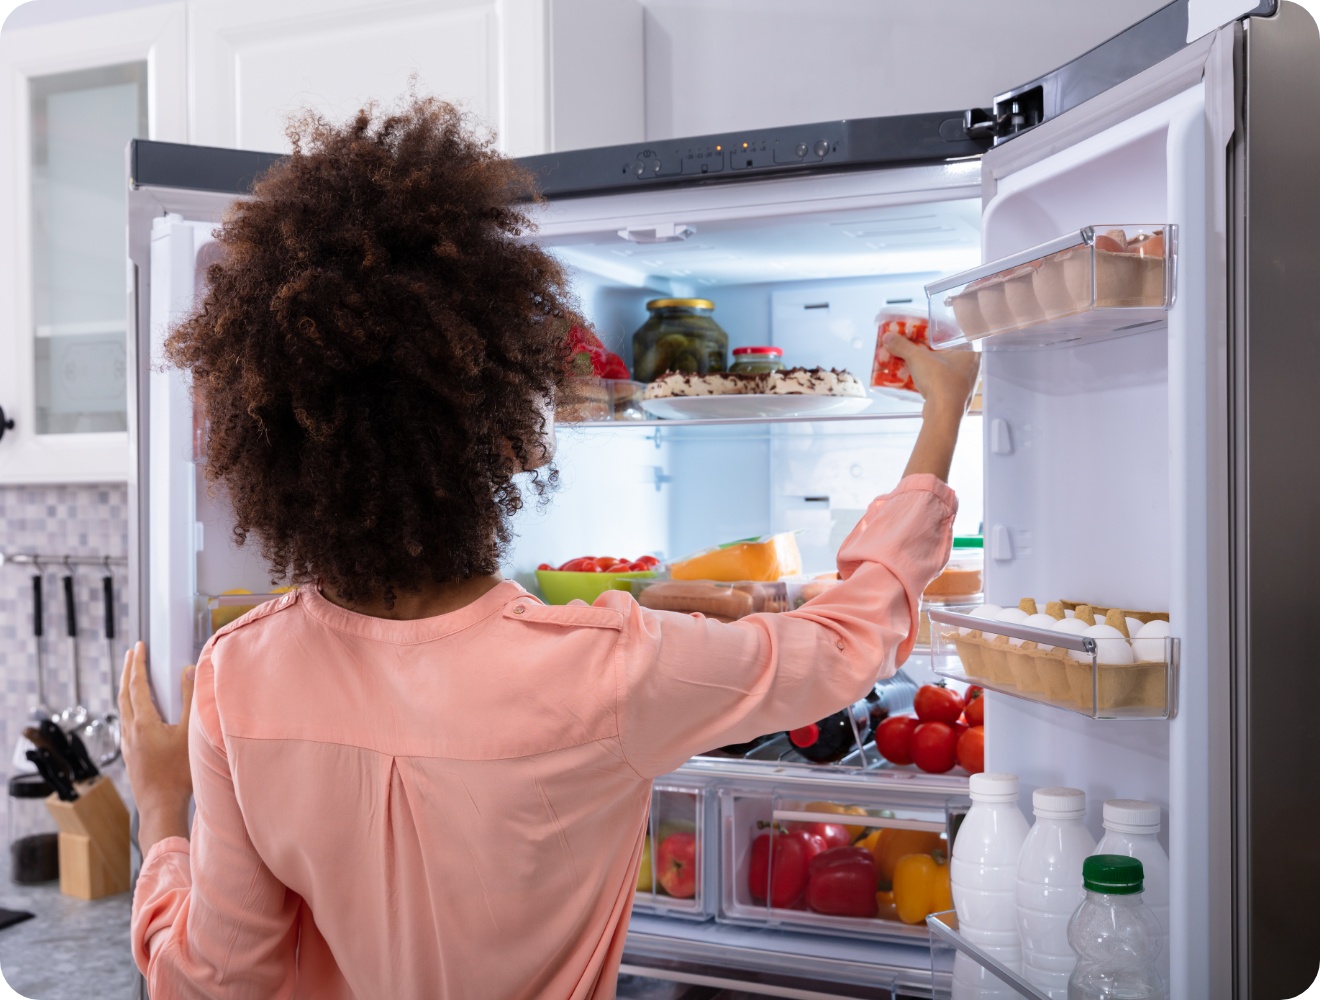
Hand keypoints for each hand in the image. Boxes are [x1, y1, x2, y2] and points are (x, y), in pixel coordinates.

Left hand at [119, 641, 194, 850]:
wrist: (160, 807)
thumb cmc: (178, 773)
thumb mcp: (189, 732)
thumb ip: (188, 699)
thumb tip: (188, 670)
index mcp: (143, 722)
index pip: (137, 684)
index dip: (138, 663)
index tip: (139, 646)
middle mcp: (130, 730)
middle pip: (124, 694)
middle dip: (127, 671)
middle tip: (132, 654)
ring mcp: (128, 744)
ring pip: (122, 709)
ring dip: (127, 689)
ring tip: (132, 677)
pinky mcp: (131, 754)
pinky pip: (126, 721)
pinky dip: (129, 706)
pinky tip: (138, 711)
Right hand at [883, 337, 980, 482]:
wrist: (943, 415)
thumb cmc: (939, 381)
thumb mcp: (918, 358)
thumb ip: (903, 346)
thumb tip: (887, 337)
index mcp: (970, 351)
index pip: (954, 335)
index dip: (936, 331)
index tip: (922, 331)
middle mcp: (972, 366)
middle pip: (947, 352)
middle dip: (929, 349)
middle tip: (914, 345)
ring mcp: (966, 383)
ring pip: (945, 368)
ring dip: (928, 365)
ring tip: (913, 361)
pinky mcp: (956, 396)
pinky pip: (942, 382)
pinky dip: (930, 379)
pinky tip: (917, 378)